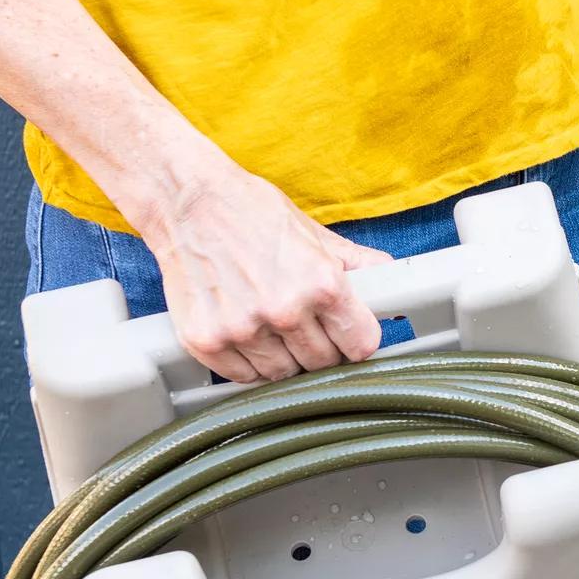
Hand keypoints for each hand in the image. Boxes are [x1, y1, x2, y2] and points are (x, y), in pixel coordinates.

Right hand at [142, 160, 391, 384]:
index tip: (347, 336)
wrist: (187, 201)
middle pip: (322, 364)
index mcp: (322, 283)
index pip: (361, 345)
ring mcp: (243, 329)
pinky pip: (242, 377)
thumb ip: (357, 264)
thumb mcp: (315, 233)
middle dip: (319, 349)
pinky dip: (247, 364)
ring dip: (283, 358)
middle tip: (304, 327)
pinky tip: (245, 335)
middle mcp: (284, 310)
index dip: (355, 341)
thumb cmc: (251, 211)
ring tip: (270, 326)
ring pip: (283, 375)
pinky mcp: (206, 341)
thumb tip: (392, 282)